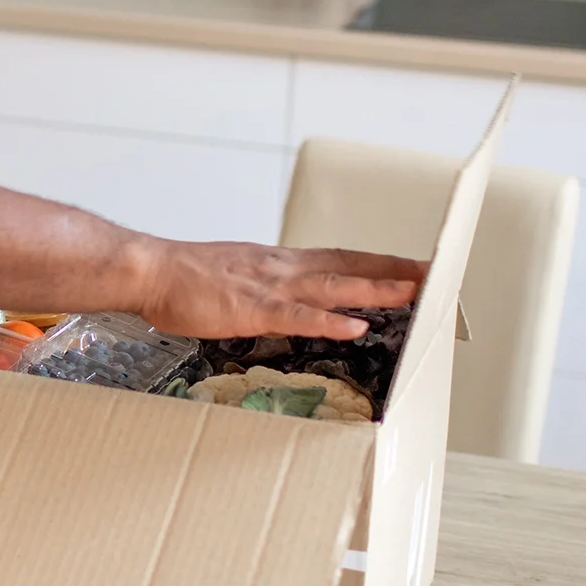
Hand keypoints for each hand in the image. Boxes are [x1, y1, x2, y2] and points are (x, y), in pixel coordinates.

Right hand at [138, 242, 426, 341]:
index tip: (412, 265)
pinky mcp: (251, 308)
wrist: (150, 270)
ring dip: (375, 288)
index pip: (340, 258)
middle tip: (435, 273)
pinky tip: (355, 327)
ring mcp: (269, 286)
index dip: (378, 262)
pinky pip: (297, 316)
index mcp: (279, 263)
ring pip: (333, 286)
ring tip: (412, 293)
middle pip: (349, 264)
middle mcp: (282, 268)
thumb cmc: (185, 279)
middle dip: (394, 269)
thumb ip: (268, 287)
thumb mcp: (236, 276)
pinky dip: (328, 321)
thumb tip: (291, 300)